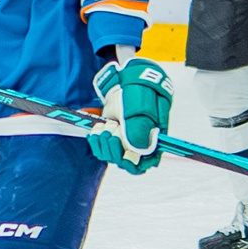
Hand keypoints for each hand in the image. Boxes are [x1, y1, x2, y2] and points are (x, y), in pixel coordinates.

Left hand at [90, 55, 171, 172]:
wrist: (126, 82)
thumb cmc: (140, 93)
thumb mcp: (141, 108)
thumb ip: (139, 129)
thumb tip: (135, 150)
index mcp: (151, 142)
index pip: (142, 166)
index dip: (131, 164)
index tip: (123, 153)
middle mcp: (137, 146)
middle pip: (122, 162)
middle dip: (114, 146)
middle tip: (114, 127)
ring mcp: (123, 142)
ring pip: (109, 156)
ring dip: (104, 141)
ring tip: (109, 123)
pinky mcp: (110, 138)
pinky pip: (99, 149)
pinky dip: (96, 140)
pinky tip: (99, 127)